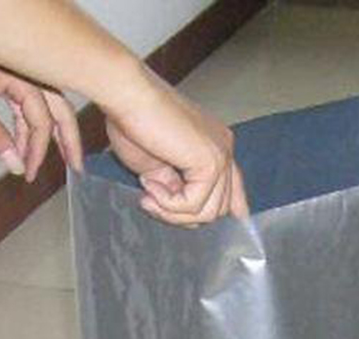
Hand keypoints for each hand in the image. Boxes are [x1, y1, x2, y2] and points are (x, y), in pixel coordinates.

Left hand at [0, 30, 81, 179]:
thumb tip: (14, 164)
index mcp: (25, 78)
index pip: (41, 123)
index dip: (38, 151)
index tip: (29, 172)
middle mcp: (30, 72)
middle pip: (61, 112)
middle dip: (69, 141)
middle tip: (76, 167)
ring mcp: (23, 70)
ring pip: (48, 106)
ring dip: (49, 133)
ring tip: (53, 158)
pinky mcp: (12, 70)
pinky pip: (30, 99)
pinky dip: (30, 121)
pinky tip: (24, 139)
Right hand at [105, 69, 247, 226]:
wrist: (126, 95)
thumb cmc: (133, 121)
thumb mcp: (159, 168)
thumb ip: (178, 189)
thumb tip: (182, 212)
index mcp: (215, 147)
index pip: (232, 193)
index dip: (215, 213)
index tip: (191, 222)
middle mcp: (224, 149)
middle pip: (219, 209)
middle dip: (182, 215)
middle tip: (151, 202)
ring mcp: (221, 154)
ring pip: (208, 213)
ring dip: (173, 212)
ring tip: (148, 194)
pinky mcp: (211, 162)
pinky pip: (195, 205)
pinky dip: (168, 204)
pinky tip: (150, 187)